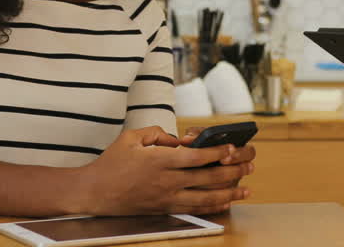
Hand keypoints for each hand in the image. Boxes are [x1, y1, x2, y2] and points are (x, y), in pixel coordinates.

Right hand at [77, 126, 255, 214]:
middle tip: (251, 165)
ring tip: (247, 188)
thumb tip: (180, 139)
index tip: (233, 148)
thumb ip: (158, 133)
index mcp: (159, 160)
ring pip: (205, 197)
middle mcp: (166, 181)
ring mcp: (166, 198)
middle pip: (208, 178)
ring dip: (229, 192)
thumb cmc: (112, 162)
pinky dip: (213, 206)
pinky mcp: (164, 209)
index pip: (196, 157)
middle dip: (233, 171)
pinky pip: (194, 209)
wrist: (93, 192)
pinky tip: (227, 202)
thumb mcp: (132, 137)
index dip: (218, 153)